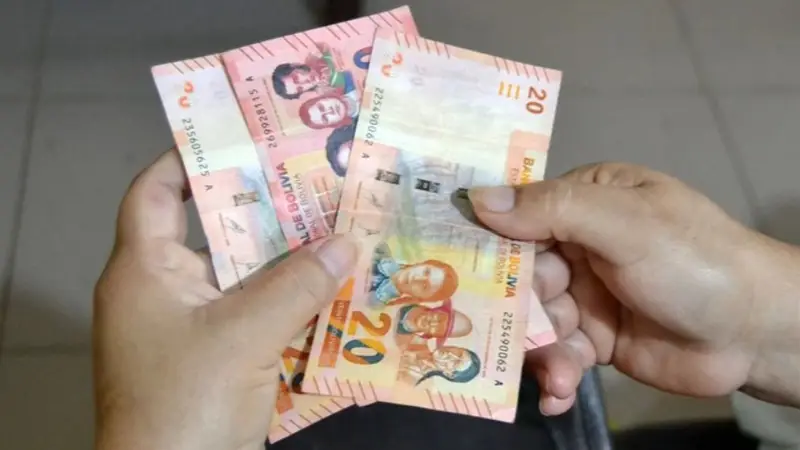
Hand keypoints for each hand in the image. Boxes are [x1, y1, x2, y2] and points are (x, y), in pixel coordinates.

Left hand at [93, 149, 357, 449]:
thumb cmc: (186, 403)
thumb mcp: (243, 338)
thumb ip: (297, 287)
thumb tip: (347, 243)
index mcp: (145, 272)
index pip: (155, 194)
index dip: (190, 159)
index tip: (243, 138)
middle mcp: (165, 293)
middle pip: (216, 233)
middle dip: (268, 211)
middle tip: (319, 183)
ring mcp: (192, 330)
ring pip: (244, 279)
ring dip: (290, 263)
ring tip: (341, 232)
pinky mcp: (217, 361)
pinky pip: (256, 317)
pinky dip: (291, 305)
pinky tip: (337, 295)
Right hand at [469, 163, 799, 414]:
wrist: (755, 332)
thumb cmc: (693, 260)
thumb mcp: (623, 224)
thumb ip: (552, 210)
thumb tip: (479, 199)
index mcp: (585, 200)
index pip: (518, 210)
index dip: (482, 235)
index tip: (440, 257)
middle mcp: (578, 244)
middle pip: (516, 273)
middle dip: (513, 306)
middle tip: (502, 329)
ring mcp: (585, 294)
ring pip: (533, 320)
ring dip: (539, 350)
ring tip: (556, 376)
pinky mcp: (593, 340)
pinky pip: (556, 355)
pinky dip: (553, 376)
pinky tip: (556, 395)